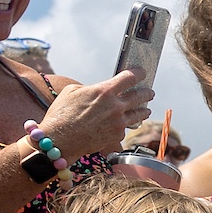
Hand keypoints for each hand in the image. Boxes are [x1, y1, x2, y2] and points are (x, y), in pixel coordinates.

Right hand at [36, 69, 152, 160]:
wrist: (60, 140)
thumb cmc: (62, 114)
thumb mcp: (73, 91)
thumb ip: (92, 89)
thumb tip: (101, 92)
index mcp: (104, 91)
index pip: (129, 78)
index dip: (138, 73)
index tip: (142, 72)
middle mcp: (116, 106)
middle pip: (140, 96)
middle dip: (147, 93)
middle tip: (150, 92)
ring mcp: (118, 122)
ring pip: (139, 114)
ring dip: (144, 110)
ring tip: (147, 109)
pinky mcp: (117, 135)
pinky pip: (124, 127)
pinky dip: (123, 125)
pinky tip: (121, 124)